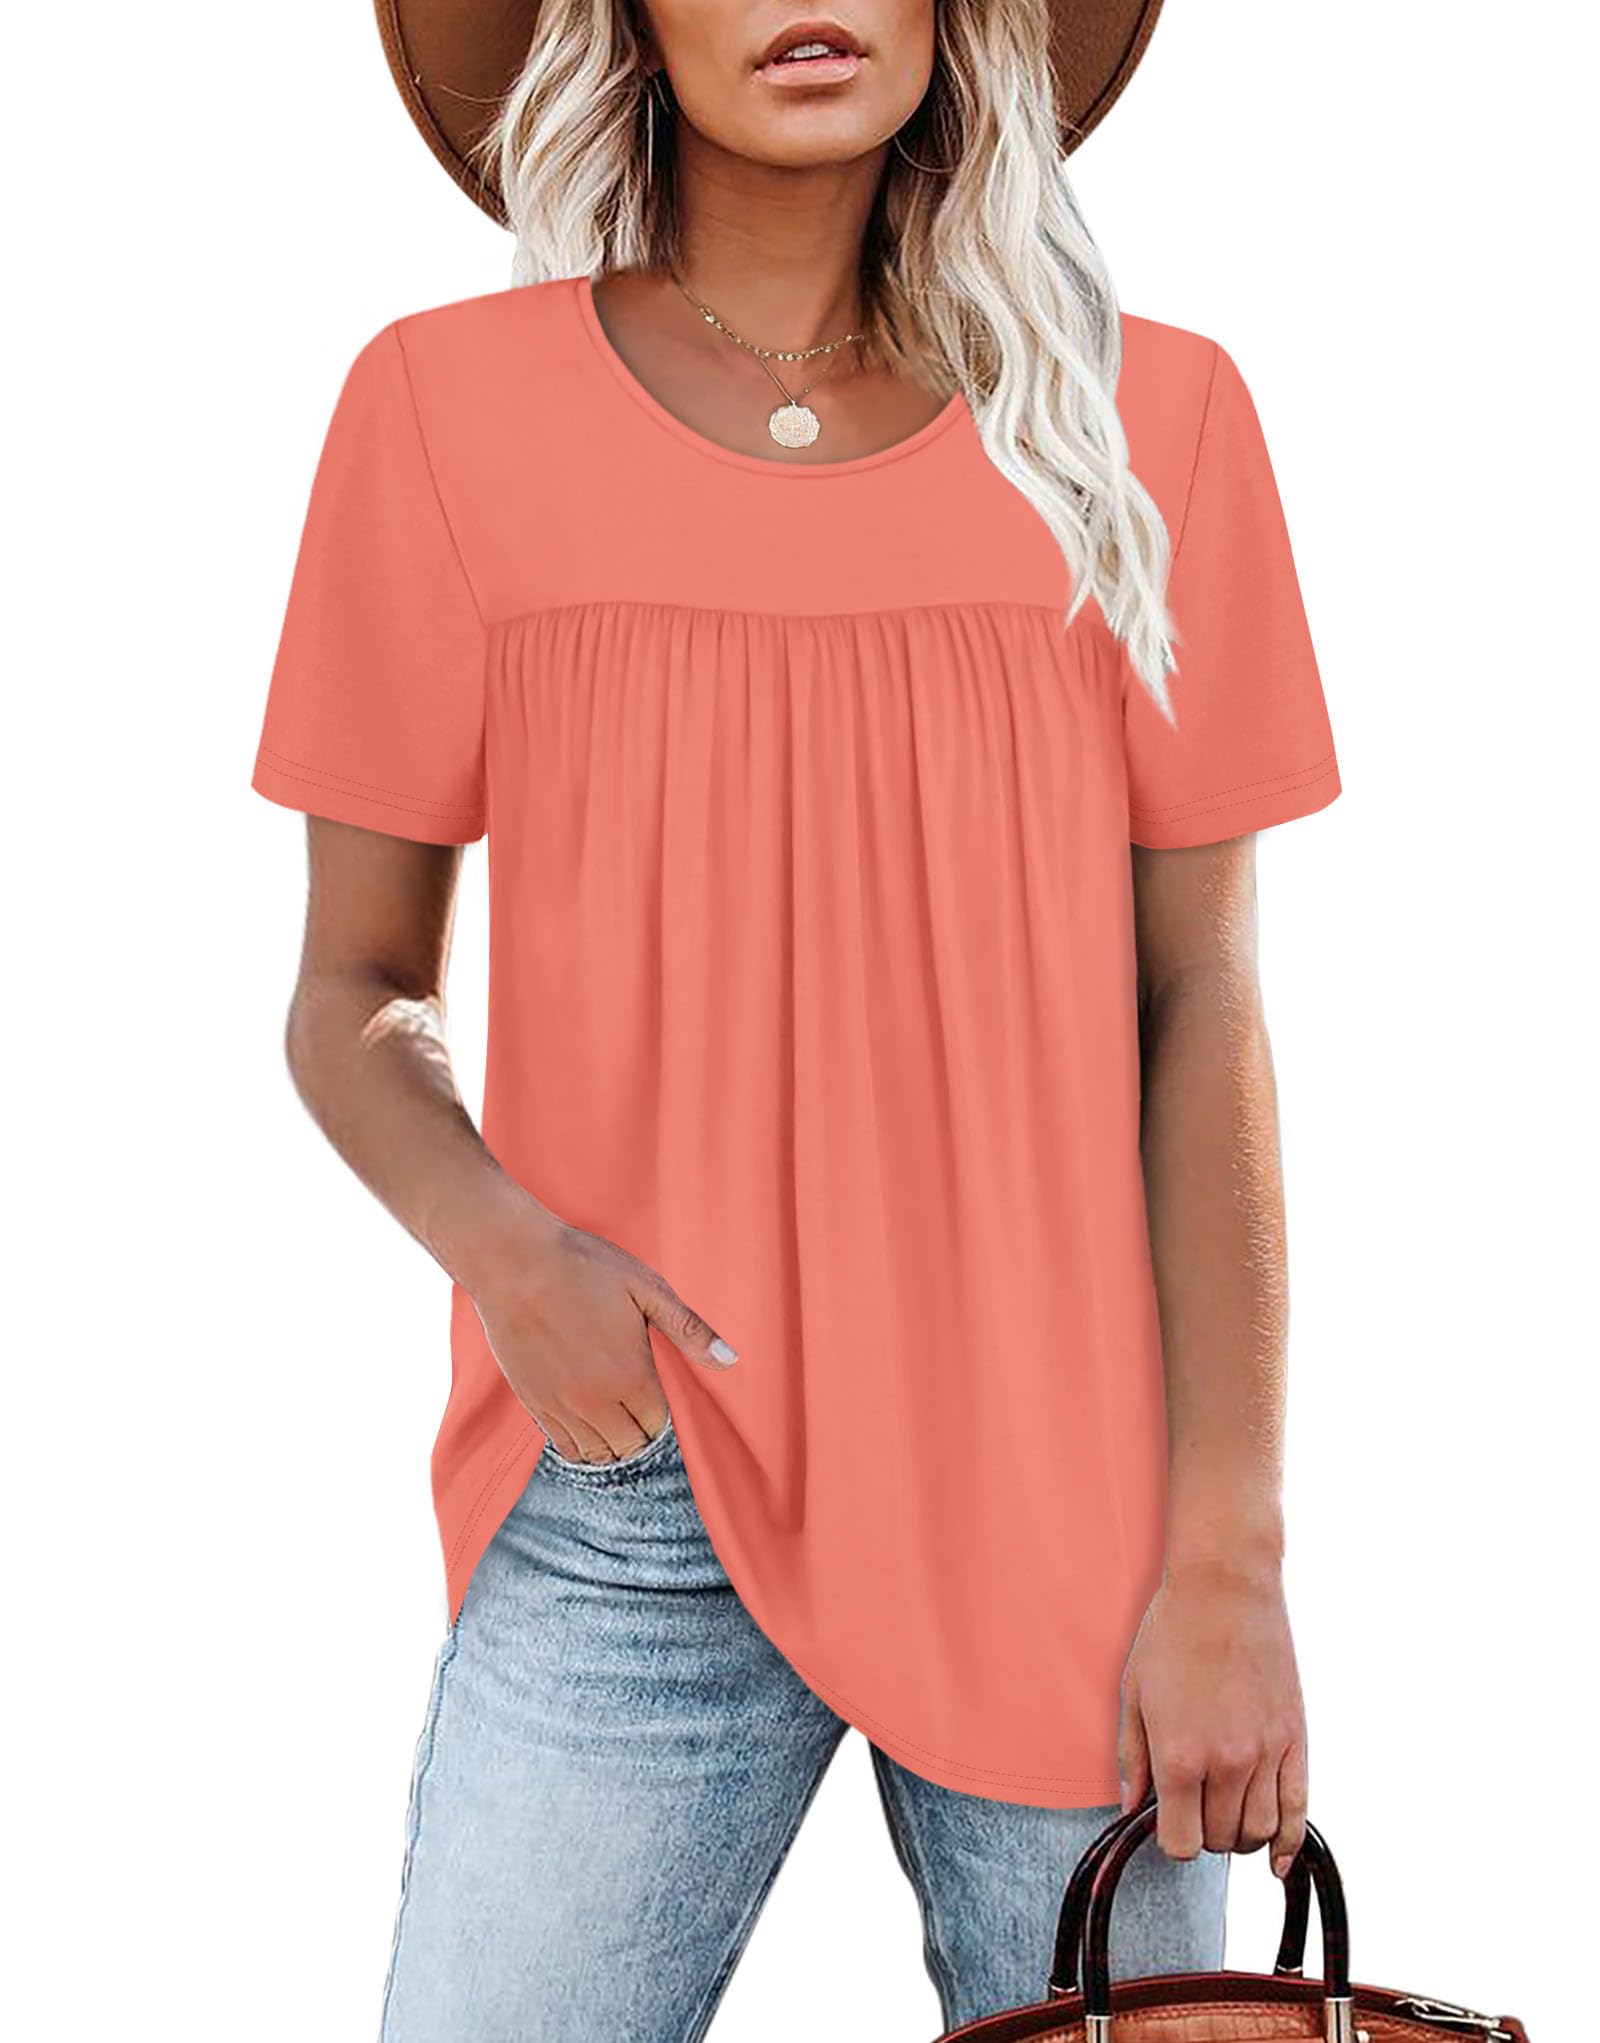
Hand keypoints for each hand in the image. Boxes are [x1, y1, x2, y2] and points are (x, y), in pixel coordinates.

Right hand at [471, 1214, 737, 1462]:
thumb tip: (731, 1360)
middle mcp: (596, 1401)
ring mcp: (561, 1406)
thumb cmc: (584, 1267)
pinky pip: (563, 1447)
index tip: (656, 1391)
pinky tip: (585, 1420)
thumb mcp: (647, 1289)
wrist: (514, 1261)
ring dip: (611, 1442)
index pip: (658, 1425)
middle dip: (640, 1431)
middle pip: (630, 1446)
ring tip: (613, 1416)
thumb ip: (689, 1330)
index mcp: (631, 1375)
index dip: (662, 1412)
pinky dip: (579, 1443)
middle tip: (637, 1404)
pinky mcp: (533, 1403)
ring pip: (597, 1454)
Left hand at [1117, 1558, 1307, 1878]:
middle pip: (1219, 1840)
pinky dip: (1288, 1844)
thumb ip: (1131, 1757)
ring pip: (1258, 1832)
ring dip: (1239, 1835)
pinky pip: (1298, 1811)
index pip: (1180, 1843)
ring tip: (1224, 1810)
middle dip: (1203, 1832)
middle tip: (1193, 1805)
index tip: (1167, 1820)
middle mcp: (1226, 1763)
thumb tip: (1129, 1808)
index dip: (1170, 1839)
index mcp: (1179, 1755)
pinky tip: (1276, 1858)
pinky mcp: (1295, 1740)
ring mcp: (1266, 1753)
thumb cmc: (1172, 1633)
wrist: (1225, 1588)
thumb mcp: (1134, 1692)